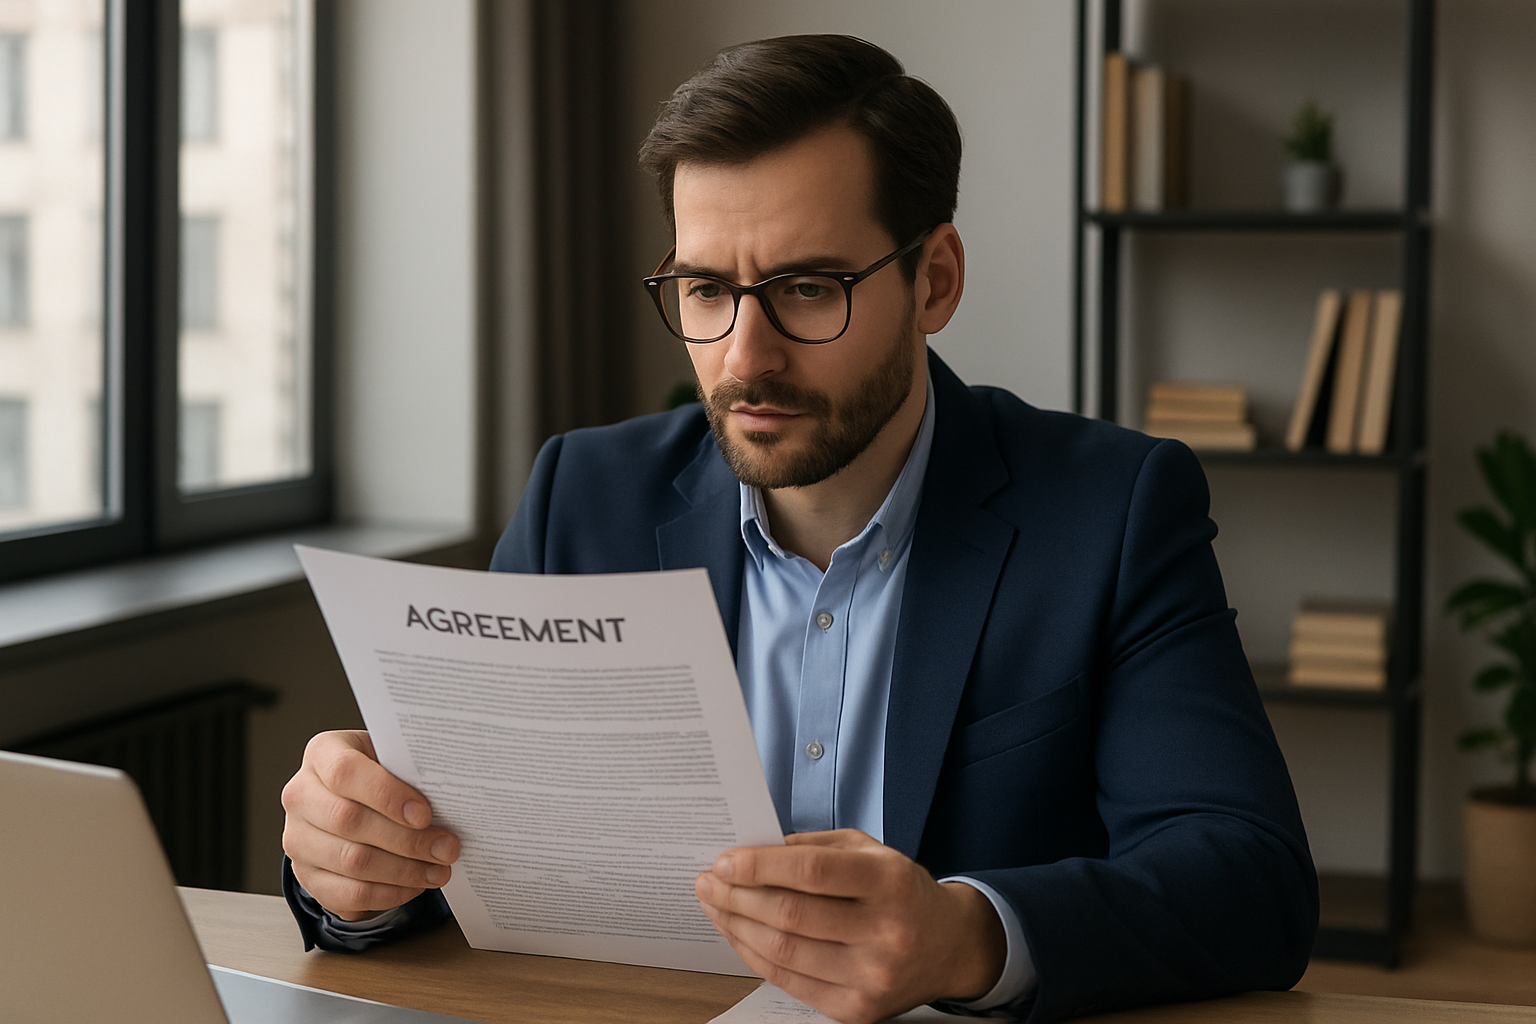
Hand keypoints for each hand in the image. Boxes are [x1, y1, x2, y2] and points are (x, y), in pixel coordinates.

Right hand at [280, 730, 459, 920]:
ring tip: (439, 870)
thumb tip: (453, 799)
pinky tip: (415, 885)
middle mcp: (301, 796)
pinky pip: (349, 894)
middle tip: (447, 848)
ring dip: (404, 870)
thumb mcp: (393, 759)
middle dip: (407, 840)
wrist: (353, 802)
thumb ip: (412, 771)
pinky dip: (389, 894)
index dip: (387, 794)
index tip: (425, 814)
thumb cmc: (381, 775)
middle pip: (349, 821)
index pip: (345, 772)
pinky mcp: (307, 877)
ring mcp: (298, 839)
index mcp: (322, 754)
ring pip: (351, 862)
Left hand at [694, 829, 1004, 1023]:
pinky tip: (738, 934)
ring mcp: (872, 978)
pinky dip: (754, 957)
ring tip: (715, 905)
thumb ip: (813, 849)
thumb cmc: (901, 890)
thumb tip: (750, 851)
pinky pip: (789, 983)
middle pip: (790, 916)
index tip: (724, 860)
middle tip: (708, 881)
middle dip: (737, 897)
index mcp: (890, 883)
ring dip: (736, 927)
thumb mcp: (870, 851)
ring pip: (783, 953)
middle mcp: (885, 933)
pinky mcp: (857, 1011)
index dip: (760, 867)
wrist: (950, 947)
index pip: (812, 874)